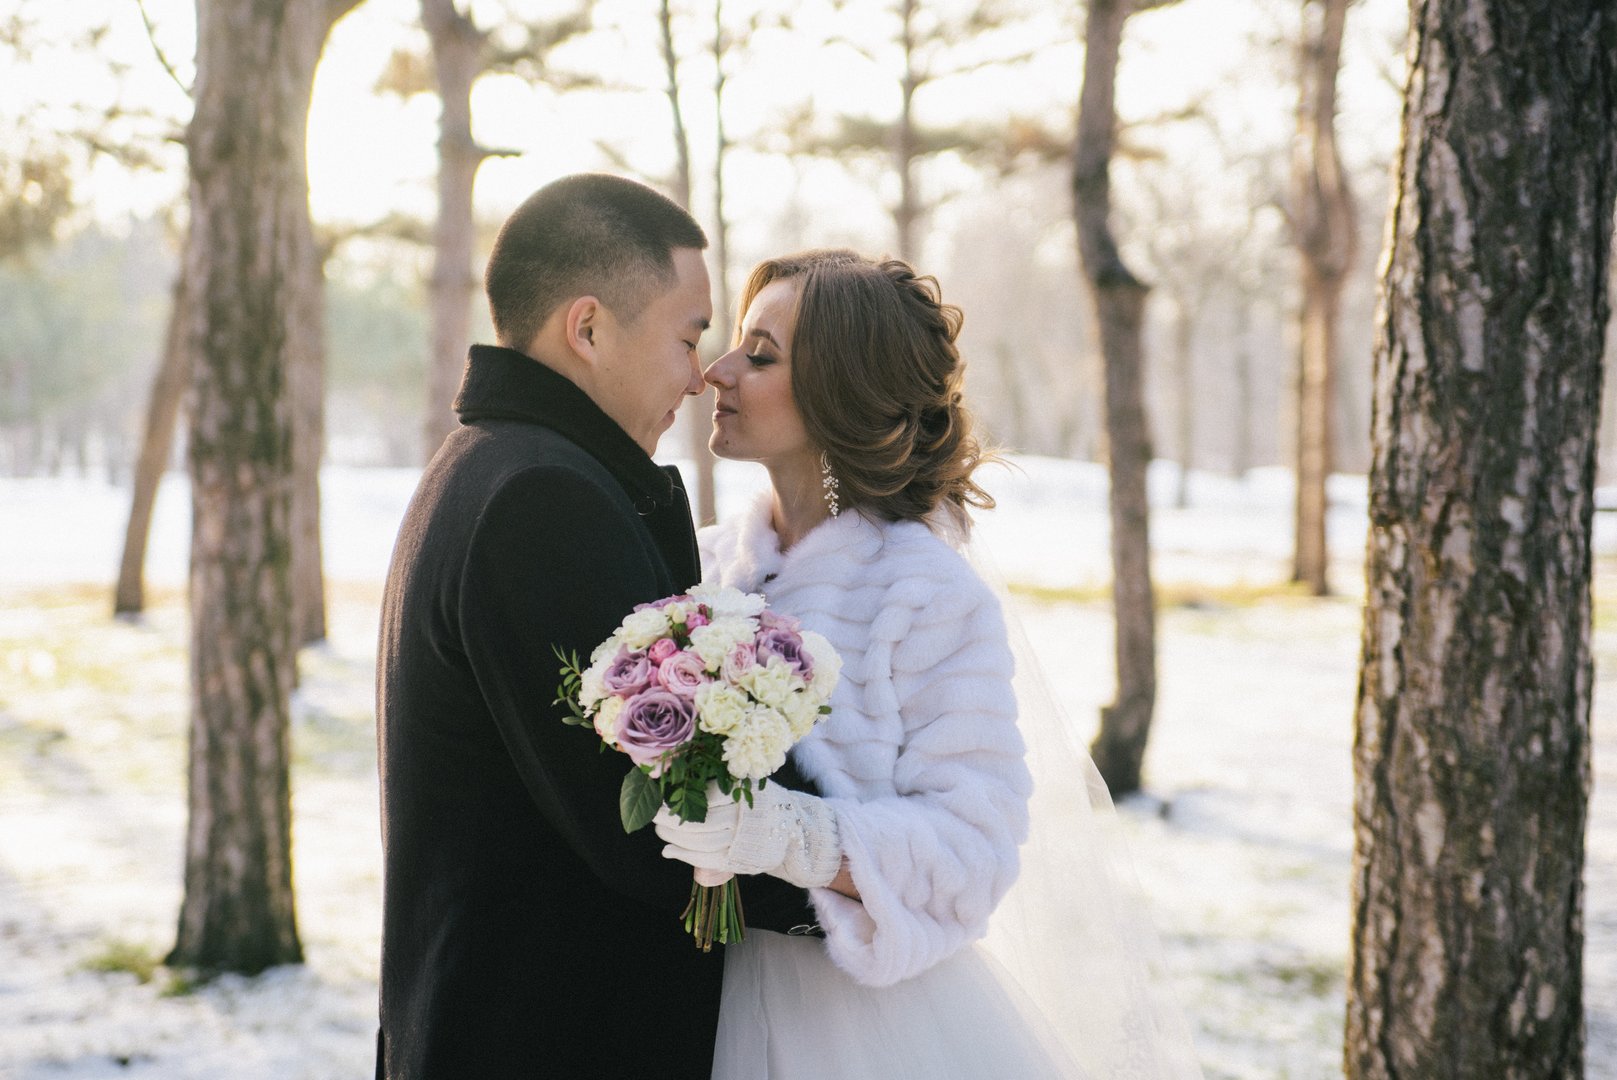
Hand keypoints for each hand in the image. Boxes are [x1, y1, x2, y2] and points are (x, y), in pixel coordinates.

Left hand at [654, 783, 841, 889]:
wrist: (794, 830)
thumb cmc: (762, 803)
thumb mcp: (748, 785)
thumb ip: (719, 786)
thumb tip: (678, 788)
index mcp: (746, 794)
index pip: (706, 799)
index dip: (680, 800)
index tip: (660, 799)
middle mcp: (745, 818)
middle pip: (699, 822)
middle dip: (671, 821)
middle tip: (654, 816)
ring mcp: (742, 842)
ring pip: (700, 842)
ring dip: (674, 838)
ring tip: (661, 832)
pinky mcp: (739, 861)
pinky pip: (707, 861)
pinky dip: (684, 856)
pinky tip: (669, 851)